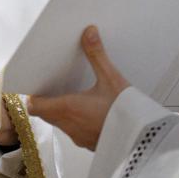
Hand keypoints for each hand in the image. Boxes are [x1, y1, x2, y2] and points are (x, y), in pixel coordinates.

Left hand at [26, 25, 128, 149]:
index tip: (37, 84)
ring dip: (60, 111)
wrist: (145, 141)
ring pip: (59, 124)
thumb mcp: (111, 79)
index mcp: (68, 108)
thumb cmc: (128, 114)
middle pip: (45, 114)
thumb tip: (88, 33)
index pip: (35, 106)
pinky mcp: (91, 144)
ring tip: (70, 95)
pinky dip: (74, 121)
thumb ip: (96, 55)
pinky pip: (74, 131)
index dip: (33, 95)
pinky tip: (88, 110)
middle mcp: (70, 125)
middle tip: (53, 85)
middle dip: (46, 101)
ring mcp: (79, 137)